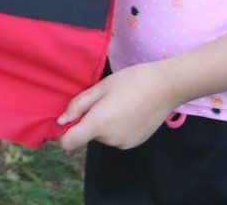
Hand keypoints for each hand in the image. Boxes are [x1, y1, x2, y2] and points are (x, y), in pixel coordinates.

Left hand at [57, 62, 183, 151]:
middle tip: (103, 99)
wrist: (165, 87)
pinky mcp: (135, 143)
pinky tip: (129, 111)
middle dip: (89, 120)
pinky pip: (116, 137)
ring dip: (103, 123)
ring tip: (119, 103)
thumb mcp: (100, 87)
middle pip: (87, 135)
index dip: (62, 134)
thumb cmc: (131, 81)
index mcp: (98, 124)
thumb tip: (61, 121)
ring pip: (102, 135)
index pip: (68, 143)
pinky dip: (116, 127)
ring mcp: (123, 143)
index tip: (67, 119)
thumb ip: (78, 105)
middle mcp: (110, 139)